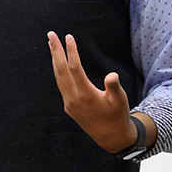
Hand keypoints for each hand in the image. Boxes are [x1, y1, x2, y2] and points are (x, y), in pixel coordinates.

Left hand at [47, 31, 142, 153]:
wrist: (111, 137)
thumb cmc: (118, 115)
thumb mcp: (120, 100)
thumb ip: (114, 87)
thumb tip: (112, 75)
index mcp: (86, 95)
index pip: (75, 68)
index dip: (71, 52)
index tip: (69, 37)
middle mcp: (74, 99)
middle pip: (61, 70)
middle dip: (56, 51)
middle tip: (51, 34)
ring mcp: (69, 103)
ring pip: (58, 77)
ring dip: (54, 59)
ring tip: (51, 44)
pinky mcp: (68, 107)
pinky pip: (61, 85)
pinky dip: (58, 71)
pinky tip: (58, 63)